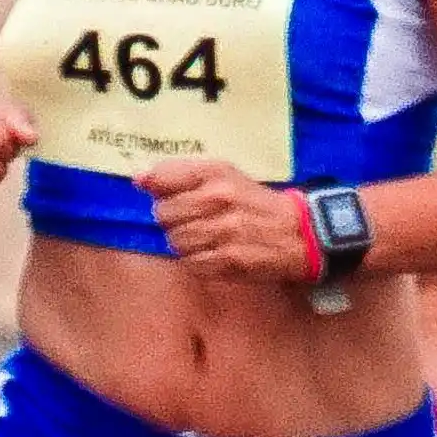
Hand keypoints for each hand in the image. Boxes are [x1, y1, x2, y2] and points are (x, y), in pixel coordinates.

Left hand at [135, 158, 313, 280]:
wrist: (299, 233)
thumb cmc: (254, 201)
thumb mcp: (224, 175)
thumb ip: (179, 173)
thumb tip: (137, 179)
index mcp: (217, 174)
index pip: (163, 179)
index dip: (160, 191)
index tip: (168, 195)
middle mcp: (219, 200)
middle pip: (164, 214)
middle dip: (173, 219)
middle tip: (194, 219)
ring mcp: (223, 233)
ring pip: (175, 240)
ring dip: (185, 242)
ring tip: (205, 237)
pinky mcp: (228, 262)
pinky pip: (191, 263)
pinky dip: (197, 261)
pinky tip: (213, 253)